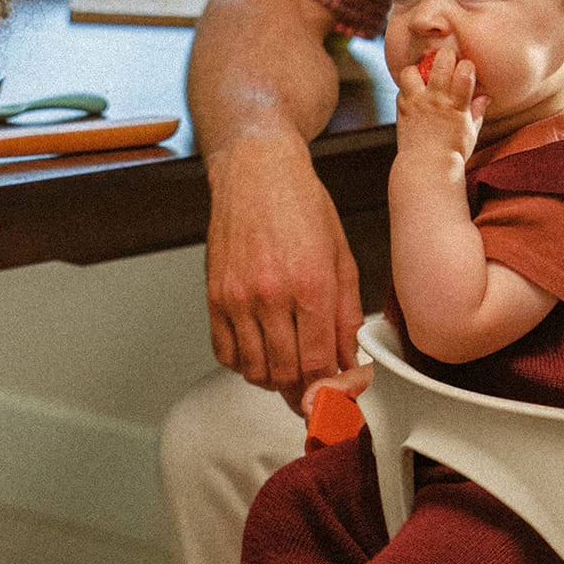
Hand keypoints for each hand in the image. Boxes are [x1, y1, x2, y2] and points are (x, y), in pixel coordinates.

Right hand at [205, 132, 364, 412]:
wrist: (256, 170)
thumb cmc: (300, 205)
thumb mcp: (341, 257)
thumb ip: (346, 315)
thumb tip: (348, 359)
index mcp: (311, 284)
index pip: (318, 364)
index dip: (329, 389)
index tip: (335, 393)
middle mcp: (272, 294)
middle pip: (286, 375)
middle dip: (304, 391)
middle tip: (313, 390)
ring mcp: (238, 298)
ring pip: (255, 371)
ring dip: (274, 380)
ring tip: (288, 368)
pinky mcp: (215, 297)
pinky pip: (226, 354)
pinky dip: (244, 364)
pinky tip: (260, 351)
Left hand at [394, 35, 485, 168]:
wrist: (426, 170)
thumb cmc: (453, 154)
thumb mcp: (471, 133)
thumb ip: (477, 111)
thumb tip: (485, 97)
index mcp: (457, 104)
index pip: (465, 69)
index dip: (467, 66)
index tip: (466, 75)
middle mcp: (436, 99)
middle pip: (441, 59)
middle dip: (446, 58)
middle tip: (446, 68)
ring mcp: (417, 103)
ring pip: (412, 71)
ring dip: (418, 72)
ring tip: (425, 82)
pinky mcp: (403, 110)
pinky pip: (401, 90)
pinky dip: (407, 91)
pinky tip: (415, 98)